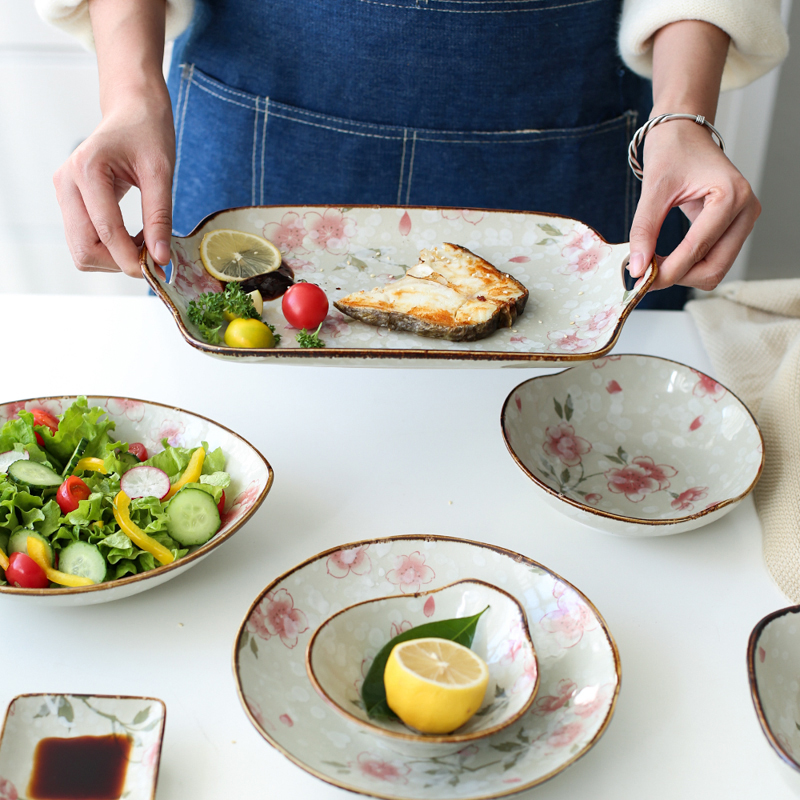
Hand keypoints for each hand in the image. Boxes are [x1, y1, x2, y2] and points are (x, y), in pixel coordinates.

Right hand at [53, 89, 174, 277]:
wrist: (132, 111)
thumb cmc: (147, 132)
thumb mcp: (161, 173)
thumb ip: (160, 217)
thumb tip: (160, 259)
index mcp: (86, 170)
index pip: (106, 232)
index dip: (132, 259)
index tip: (160, 270)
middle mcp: (66, 184)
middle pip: (85, 249)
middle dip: (120, 262)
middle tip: (152, 257)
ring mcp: (64, 194)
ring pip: (81, 250)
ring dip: (114, 258)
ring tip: (144, 242)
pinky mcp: (70, 202)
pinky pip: (84, 240)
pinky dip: (109, 249)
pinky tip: (133, 236)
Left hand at [627, 119, 760, 290]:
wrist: (684, 133)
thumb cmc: (672, 151)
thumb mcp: (653, 190)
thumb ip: (644, 230)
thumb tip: (637, 268)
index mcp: (731, 196)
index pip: (699, 249)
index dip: (668, 272)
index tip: (641, 281)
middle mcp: (745, 210)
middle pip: (714, 268)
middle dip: (678, 277)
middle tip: (646, 276)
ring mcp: (743, 220)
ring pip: (715, 269)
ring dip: (684, 274)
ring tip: (654, 264)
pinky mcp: (734, 228)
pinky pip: (713, 260)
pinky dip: (689, 266)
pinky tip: (666, 258)